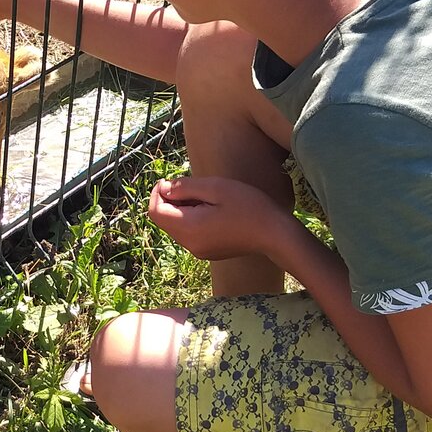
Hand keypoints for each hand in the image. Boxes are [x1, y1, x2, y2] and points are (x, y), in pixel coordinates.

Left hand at [147, 175, 287, 261]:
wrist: (275, 235)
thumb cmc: (249, 207)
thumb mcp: (216, 188)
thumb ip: (185, 187)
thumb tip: (164, 188)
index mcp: (188, 229)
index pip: (155, 211)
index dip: (158, 192)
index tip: (173, 180)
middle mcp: (189, 244)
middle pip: (163, 219)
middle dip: (170, 200)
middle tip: (194, 187)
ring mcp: (198, 251)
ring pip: (175, 226)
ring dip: (182, 209)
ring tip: (207, 198)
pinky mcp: (207, 252)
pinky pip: (188, 233)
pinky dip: (191, 219)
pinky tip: (212, 210)